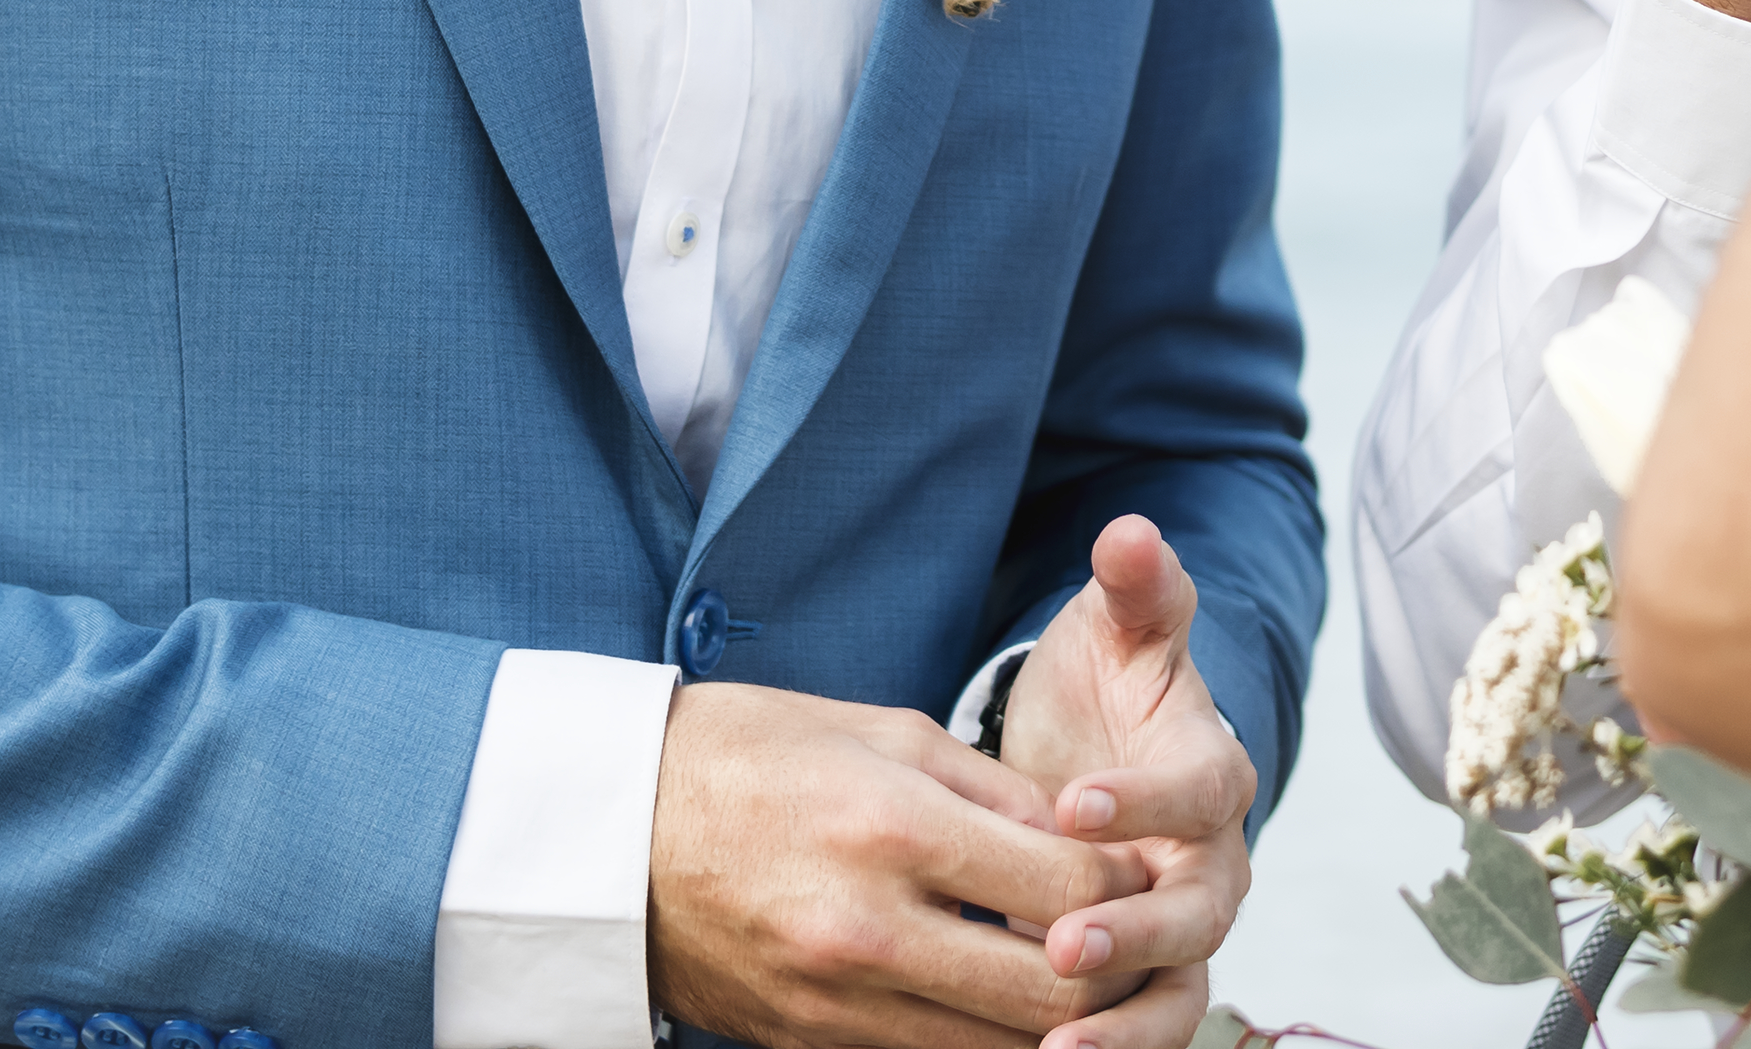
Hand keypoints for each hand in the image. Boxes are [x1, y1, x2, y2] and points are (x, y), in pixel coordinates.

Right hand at [649, 682, 1151, 1048]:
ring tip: (1087, 980)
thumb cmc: (741, 758)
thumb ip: (991, 790)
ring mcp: (839, 1000)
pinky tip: (1007, 1007)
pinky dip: (986, 1041)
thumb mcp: (879, 732)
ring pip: (1001, 1046)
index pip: (1066, 889)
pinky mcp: (813, 1042)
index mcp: (894, 827)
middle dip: (1117, 972)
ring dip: (1061, 1023)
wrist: (607, 833)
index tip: (1143, 868)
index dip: (1126, 886)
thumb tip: (1085, 838)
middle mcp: (870, 927)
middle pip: (1052, 991)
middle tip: (1140, 941)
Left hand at [997, 519, 1258, 1048]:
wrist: (1095, 752)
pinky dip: (1107, 1047)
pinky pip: (1141, 1024)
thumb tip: (1131, 533)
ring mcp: (1182, 926)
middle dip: (1136, 932)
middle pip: (1200, 911)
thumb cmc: (1106, 688)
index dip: (1142, 801)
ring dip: (1127, 1024)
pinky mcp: (1145, 977)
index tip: (1070, 804)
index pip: (1198, 791)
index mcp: (1212, 771)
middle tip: (1063, 948)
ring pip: (1179, 990)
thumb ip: (1134, 588)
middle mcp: (1213, 859)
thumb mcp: (1115, 630)